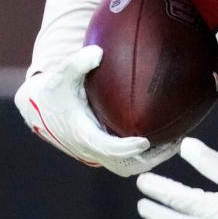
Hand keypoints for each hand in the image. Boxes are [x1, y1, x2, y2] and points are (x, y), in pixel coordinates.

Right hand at [14, 45, 174, 175]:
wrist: (39, 107)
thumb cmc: (55, 89)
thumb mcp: (63, 74)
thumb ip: (78, 63)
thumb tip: (98, 52)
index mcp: (82, 134)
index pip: (106, 148)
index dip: (126, 148)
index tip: (145, 141)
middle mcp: (91, 149)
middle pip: (125, 165)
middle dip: (149, 159)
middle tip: (174, 144)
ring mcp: (98, 154)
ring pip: (129, 166)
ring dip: (152, 159)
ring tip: (178, 143)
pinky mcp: (103, 153)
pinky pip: (128, 161)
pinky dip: (146, 155)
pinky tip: (168, 139)